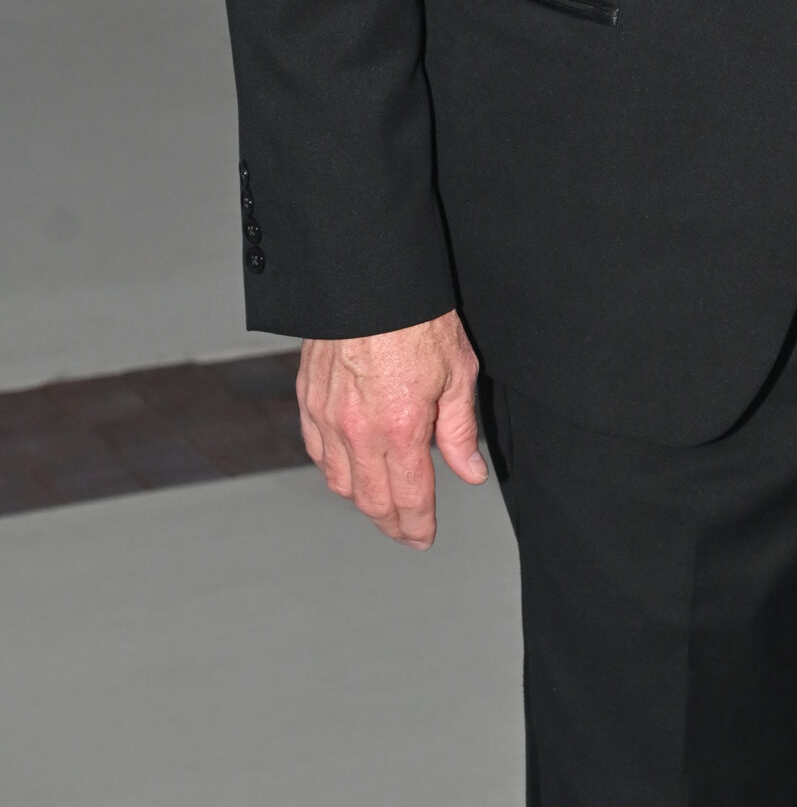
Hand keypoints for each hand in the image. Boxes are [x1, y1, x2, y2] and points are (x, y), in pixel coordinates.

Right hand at [296, 309, 487, 548]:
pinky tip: (350, 467)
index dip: (418, 526)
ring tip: (383, 503)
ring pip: (339, 482)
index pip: (409, 498)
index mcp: (399, 428)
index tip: (424, 537)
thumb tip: (469, 472)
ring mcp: (327, 418)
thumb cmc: (417, 318)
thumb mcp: (458, 370)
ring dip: (362, 500)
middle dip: (392, 523)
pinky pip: (317, 451)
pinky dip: (334, 468)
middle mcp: (357, 431)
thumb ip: (459, 429)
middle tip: (408, 531)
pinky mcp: (309, 400)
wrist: (370, 278)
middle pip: (371, 501)